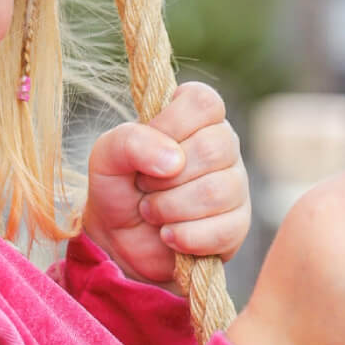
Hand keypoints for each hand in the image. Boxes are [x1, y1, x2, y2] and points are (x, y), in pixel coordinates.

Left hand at [80, 82, 250, 285]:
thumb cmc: (119, 188)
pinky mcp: (238, 225)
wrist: (120, 242)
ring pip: (216, 192)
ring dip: (169, 208)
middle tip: (145, 186)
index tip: (150, 145)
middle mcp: (223, 146)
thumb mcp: (106, 156)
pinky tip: (169, 235)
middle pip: (213, 149)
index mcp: (196, 118)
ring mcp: (236, 185)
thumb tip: (173, 160)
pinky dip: (183, 236)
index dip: (172, 125)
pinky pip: (222, 230)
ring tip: (152, 211)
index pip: (203, 102)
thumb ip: (129, 141)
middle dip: (164, 177)